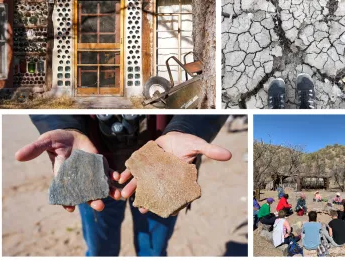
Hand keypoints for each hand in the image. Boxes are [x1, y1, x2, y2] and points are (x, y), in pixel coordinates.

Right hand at [15, 129, 120, 212]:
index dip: (67, 201)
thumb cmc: (56, 139)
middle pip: (86, 193)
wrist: (71, 133)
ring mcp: (90, 173)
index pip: (65, 192)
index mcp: (63, 176)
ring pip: (99, 186)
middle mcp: (78, 178)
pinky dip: (112, 177)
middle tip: (99, 206)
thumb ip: (34, 149)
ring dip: (107, 192)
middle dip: (92, 201)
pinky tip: (117, 178)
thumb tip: (17, 156)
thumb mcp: (45, 142)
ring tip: (116, 197)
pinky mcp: (99, 165)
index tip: (71, 208)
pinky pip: (107, 173)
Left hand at [117, 132, 231, 213]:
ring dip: (133, 189)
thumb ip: (210, 151)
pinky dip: (127, 174)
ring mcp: (151, 171)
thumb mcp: (198, 146)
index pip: (173, 195)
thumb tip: (228, 154)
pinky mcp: (143, 162)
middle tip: (141, 209)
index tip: (164, 213)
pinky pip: (134, 170)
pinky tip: (121, 178)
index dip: (168, 205)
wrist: (174, 135)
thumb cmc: (187, 144)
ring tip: (126, 195)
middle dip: (147, 200)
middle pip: (154, 192)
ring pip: (141, 183)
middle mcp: (162, 178)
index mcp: (176, 179)